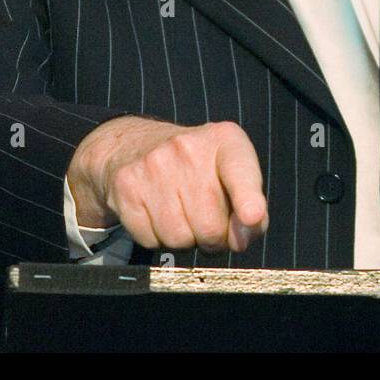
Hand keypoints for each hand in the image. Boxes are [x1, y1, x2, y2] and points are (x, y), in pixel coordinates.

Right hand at [67, 116, 268, 253]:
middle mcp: (188, 147)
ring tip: (182, 213)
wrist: (137, 145)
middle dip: (212, 238)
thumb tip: (240, 238)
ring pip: (178, 239)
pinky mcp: (126, 185)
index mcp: (225, 140)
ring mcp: (153, 164)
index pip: (240, 170)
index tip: (253, 215)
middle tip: (206, 219)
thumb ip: (252, 211)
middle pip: (210, 227)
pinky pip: (149, 240)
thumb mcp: (234, 177)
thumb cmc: (200, 171)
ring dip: (184, 239)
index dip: (248, 197)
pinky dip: (156, 237)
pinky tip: (157, 212)